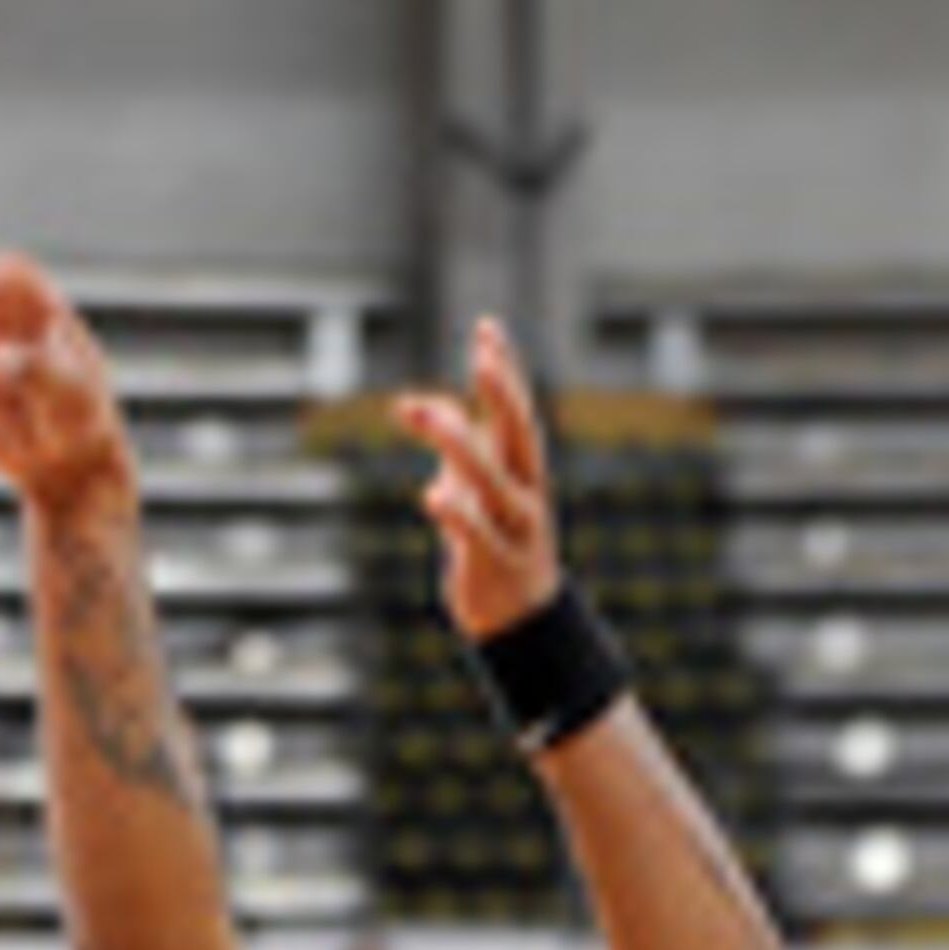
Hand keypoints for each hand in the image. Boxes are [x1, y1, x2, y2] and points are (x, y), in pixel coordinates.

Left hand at [392, 319, 566, 644]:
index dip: (504, 370)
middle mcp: (527, 492)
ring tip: (421, 412)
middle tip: (483, 355)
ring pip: (493, 481)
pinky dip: (458, 515)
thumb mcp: (476, 491)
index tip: (487, 327)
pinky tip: (432, 495)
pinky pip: (477, 537)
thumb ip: (459, 448)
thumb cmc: (498, 547)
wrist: (522, 622)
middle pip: (519, 435)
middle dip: (503, 395)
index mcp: (524, 471)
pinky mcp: (496, 565)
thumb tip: (428, 405)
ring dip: (459, 445)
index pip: (516, 412)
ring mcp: (516, 529)